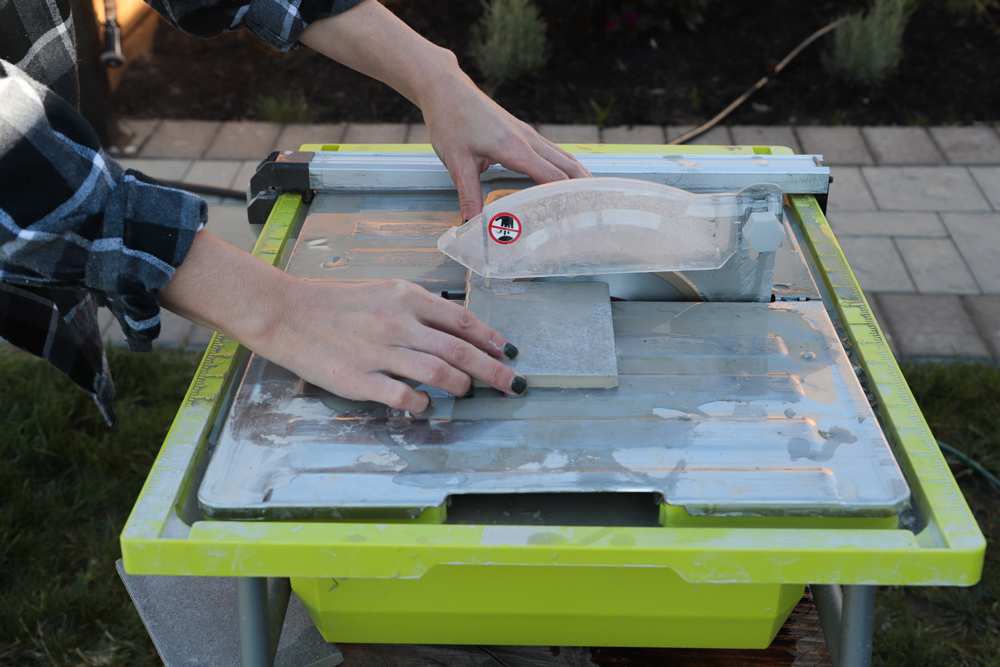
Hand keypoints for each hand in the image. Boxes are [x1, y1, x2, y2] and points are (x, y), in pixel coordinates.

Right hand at [160, 232, 524, 412]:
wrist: (287, 314)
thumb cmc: (337, 304)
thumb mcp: (385, 293)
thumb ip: (420, 310)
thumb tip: (457, 332)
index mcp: (406, 297)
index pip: (461, 319)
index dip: (491, 338)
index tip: (510, 352)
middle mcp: (398, 323)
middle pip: (460, 349)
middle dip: (494, 370)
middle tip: (514, 383)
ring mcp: (380, 352)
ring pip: (439, 372)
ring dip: (462, 386)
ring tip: (469, 392)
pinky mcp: (360, 380)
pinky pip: (404, 397)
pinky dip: (422, 404)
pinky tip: (426, 406)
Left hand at [421, 69, 591, 219]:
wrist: (447, 88)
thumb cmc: (451, 120)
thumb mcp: (456, 162)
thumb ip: (468, 195)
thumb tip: (470, 225)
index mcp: (514, 148)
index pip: (552, 178)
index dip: (567, 199)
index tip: (578, 218)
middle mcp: (528, 139)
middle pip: (568, 167)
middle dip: (584, 190)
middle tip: (596, 213)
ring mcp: (529, 134)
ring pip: (565, 158)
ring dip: (580, 178)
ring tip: (592, 200)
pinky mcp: (525, 133)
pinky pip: (554, 152)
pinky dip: (567, 168)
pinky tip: (569, 180)